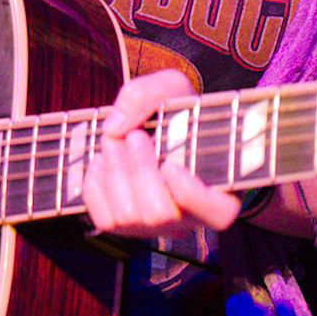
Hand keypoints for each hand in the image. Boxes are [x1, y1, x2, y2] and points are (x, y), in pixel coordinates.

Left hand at [81, 70, 241, 236]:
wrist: (159, 129)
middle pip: (158, 211)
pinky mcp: (123, 226)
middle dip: (140, 169)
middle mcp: (188, 219)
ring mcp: (154, 227)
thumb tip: (113, 128)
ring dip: (116, 171)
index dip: (191, 194)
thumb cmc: (176, 112)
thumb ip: (146, 94)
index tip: (172, 164)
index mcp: (220, 191)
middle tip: (136, 136)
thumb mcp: (172, 88)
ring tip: (117, 139)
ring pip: (127, 215)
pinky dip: (96, 184)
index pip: (218, 214)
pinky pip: (103, 216)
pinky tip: (105, 160)